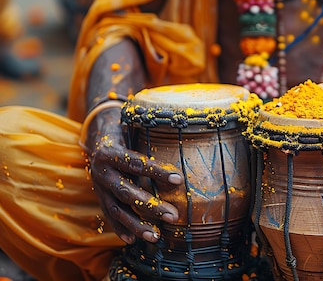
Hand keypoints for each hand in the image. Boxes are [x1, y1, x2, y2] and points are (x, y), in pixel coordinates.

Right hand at [86, 107, 182, 243]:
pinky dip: (120, 229)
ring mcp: (98, 187)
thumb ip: (150, 133)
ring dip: (136, 225)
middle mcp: (101, 171)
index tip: (179, 179)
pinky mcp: (99, 198)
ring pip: (116, 209)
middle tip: (173, 216)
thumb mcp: (133, 127)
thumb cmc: (125, 132)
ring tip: (156, 236)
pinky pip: (109, 216)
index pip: (136, 163)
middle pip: (126, 191)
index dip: (157, 172)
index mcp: (110, 152)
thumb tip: (179, 131)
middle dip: (150, 205)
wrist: (97, 137)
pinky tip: (132, 241)